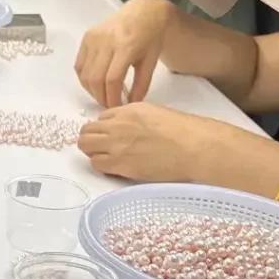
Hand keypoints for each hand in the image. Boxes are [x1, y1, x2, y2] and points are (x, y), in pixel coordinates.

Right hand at [75, 0, 176, 108]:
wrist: (142, 13)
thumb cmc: (149, 38)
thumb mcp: (151, 62)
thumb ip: (141, 85)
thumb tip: (130, 105)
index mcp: (126, 45)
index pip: (112, 79)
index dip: (113, 98)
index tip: (117, 107)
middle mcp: (106, 40)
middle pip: (96, 79)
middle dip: (101, 97)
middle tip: (109, 104)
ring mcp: (94, 38)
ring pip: (85, 74)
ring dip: (92, 90)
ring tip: (102, 95)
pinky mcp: (86, 37)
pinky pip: (79, 65)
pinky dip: (84, 79)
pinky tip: (95, 84)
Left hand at [78, 103, 218, 181]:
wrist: (193, 147)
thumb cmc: (182, 131)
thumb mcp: (154, 112)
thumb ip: (133, 118)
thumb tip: (123, 128)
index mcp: (128, 110)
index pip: (101, 118)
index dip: (104, 128)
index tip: (111, 137)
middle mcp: (117, 125)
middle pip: (86, 131)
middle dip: (91, 139)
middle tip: (103, 149)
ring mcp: (116, 144)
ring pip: (86, 147)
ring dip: (93, 153)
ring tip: (108, 159)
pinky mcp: (120, 164)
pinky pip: (96, 164)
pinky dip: (102, 167)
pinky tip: (115, 168)